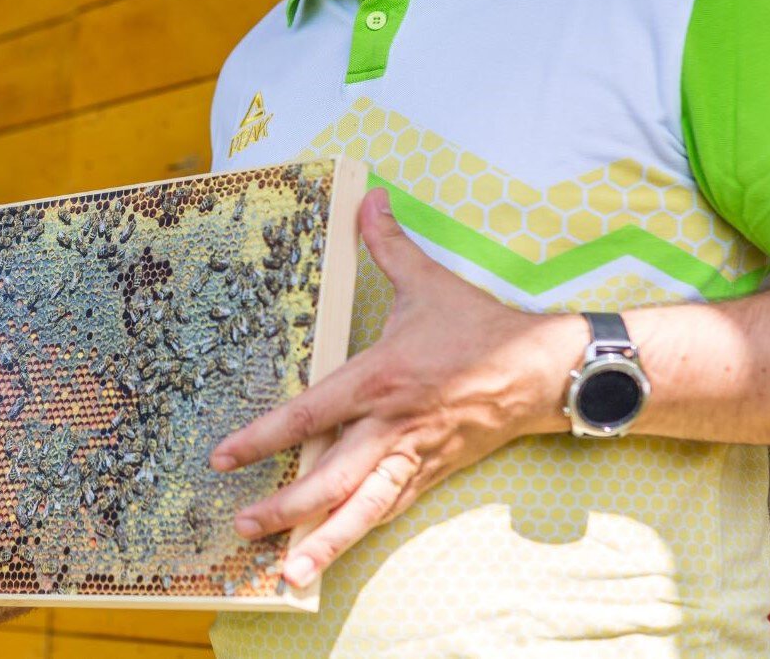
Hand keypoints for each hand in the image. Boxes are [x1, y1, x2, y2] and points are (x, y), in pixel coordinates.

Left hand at [210, 185, 585, 588]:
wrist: (546, 371)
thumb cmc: (479, 327)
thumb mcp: (428, 280)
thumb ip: (388, 243)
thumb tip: (368, 197)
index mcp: (381, 379)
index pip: (310, 414)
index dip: (263, 437)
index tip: (224, 457)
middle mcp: (392, 426)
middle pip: (331, 477)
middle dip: (285, 506)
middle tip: (243, 525)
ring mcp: (415, 456)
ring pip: (362, 508)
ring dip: (323, 540)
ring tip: (288, 572)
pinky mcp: (435, 473)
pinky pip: (392, 509)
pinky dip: (361, 532)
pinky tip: (334, 553)